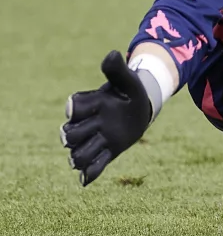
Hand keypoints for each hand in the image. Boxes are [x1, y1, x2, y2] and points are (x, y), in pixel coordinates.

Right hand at [61, 51, 153, 185]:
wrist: (139, 108)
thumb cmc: (130, 92)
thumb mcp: (128, 80)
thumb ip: (117, 70)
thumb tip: (113, 54)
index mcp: (89, 104)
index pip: (73, 108)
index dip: (75, 108)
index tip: (86, 107)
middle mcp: (86, 124)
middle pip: (70, 135)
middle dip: (75, 135)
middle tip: (94, 130)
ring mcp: (95, 140)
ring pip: (77, 154)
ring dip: (80, 157)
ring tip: (87, 156)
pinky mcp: (107, 153)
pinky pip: (94, 167)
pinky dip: (88, 174)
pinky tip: (85, 180)